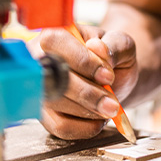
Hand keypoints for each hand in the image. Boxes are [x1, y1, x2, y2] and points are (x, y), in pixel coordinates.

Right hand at [27, 25, 136, 139]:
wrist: (115, 76)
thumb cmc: (113, 54)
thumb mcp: (122, 42)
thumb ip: (113, 44)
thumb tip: (96, 47)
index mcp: (57, 33)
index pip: (56, 43)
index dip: (81, 61)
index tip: (107, 75)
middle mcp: (39, 59)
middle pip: (52, 77)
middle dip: (87, 93)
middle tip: (113, 103)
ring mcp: (39, 88)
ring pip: (55, 103)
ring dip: (87, 110)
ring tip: (110, 108)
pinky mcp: (45, 114)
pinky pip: (57, 126)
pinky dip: (82, 128)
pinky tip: (99, 120)